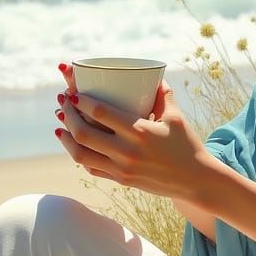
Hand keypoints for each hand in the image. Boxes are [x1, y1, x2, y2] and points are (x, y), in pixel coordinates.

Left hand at [54, 79, 211, 200]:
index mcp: (140, 131)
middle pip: (83, 132)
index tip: (73, 91)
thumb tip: (154, 75)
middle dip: (68, 115)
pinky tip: (75, 144)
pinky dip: (79, 155)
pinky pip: (91, 168)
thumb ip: (163, 94)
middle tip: (64, 104)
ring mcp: (121, 168)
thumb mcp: (176, 116)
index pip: (100, 112)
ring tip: (61, 125)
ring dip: (66, 138)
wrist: (194, 180)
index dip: (81, 101)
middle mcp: (127, 152)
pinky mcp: (120, 180)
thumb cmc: (187, 145)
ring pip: (80, 154)